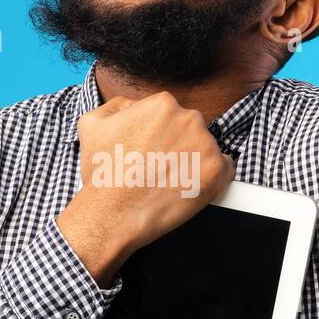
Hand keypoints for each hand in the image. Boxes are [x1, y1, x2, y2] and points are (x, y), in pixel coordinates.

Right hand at [57, 92, 234, 284]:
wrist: (112, 215)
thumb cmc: (102, 173)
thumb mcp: (92, 123)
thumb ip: (118, 105)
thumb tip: (135, 105)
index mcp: (163, 104)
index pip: (170, 113)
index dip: (159, 134)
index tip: (151, 151)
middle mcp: (189, 118)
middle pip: (191, 128)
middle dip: (178, 146)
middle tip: (158, 168)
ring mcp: (206, 145)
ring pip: (207, 148)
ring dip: (194, 161)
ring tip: (170, 181)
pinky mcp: (217, 172)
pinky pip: (226, 168)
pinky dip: (213, 177)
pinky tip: (191, 186)